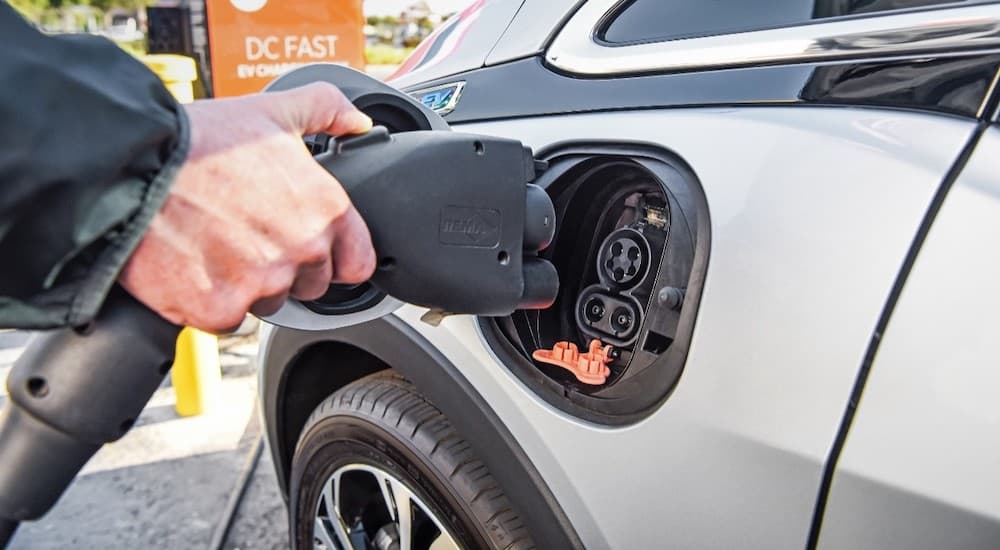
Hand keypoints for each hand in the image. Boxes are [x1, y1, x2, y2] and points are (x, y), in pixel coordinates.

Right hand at [119, 83, 375, 331]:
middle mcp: (302, 249)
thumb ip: (325, 111)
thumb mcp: (272, 111)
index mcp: (325, 209)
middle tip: (243, 235)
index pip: (357, 264)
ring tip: (211, 245)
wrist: (127, 164)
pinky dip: (208, 300)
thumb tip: (358, 121)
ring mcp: (262, 282)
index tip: (307, 248)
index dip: (332, 258)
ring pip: (266, 303)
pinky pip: (225, 318)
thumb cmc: (197, 139)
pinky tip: (190, 266)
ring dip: (245, 285)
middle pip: (308, 285)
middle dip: (283, 268)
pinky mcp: (219, 308)